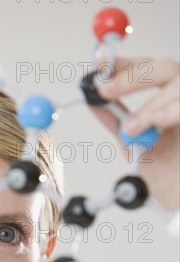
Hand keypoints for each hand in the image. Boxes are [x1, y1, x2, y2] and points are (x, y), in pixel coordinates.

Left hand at [92, 57, 179, 210]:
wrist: (179, 199)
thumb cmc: (164, 172)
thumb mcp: (133, 143)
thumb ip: (116, 121)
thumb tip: (91, 101)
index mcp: (164, 98)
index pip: (144, 67)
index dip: (121, 63)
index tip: (98, 65)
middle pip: (163, 67)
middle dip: (132, 77)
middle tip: (105, 90)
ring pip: (179, 85)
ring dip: (151, 105)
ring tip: (131, 128)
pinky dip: (173, 111)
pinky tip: (159, 122)